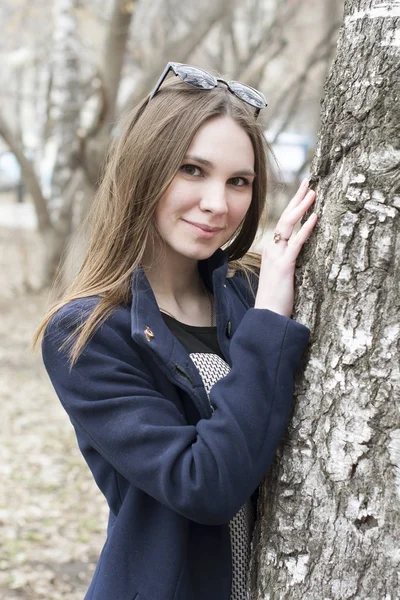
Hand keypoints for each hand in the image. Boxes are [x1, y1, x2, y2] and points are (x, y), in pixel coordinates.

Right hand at [254, 178, 317, 317]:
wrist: (267, 316)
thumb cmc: (275, 298)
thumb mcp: (281, 274)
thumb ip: (287, 260)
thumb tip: (298, 251)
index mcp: (272, 250)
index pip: (283, 223)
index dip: (293, 206)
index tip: (303, 191)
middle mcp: (272, 249)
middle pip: (285, 217)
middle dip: (297, 198)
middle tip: (309, 182)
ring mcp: (277, 256)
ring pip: (288, 225)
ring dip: (301, 207)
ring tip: (313, 193)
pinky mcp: (284, 266)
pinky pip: (296, 243)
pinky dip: (305, 229)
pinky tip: (314, 218)